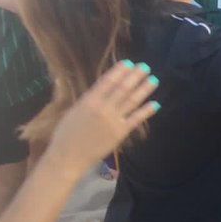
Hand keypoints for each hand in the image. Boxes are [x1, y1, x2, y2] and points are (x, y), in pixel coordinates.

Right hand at [45, 61, 159, 175]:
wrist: (67, 158)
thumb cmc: (64, 135)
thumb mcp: (71, 111)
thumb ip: (84, 98)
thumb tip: (86, 84)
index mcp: (89, 100)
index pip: (108, 81)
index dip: (119, 71)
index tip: (128, 63)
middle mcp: (103, 108)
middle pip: (123, 88)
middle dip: (135, 76)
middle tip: (145, 67)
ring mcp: (113, 120)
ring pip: (132, 101)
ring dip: (144, 89)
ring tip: (153, 79)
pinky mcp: (120, 133)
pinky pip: (136, 119)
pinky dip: (146, 111)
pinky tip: (155, 104)